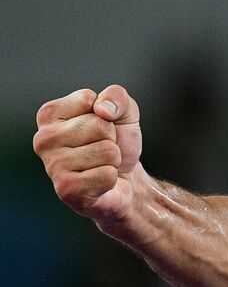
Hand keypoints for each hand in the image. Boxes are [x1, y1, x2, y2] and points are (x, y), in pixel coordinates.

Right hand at [33, 85, 143, 225]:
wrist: (125, 178)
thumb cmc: (118, 141)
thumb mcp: (124, 111)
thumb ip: (116, 96)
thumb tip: (102, 109)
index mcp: (49, 114)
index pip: (89, 99)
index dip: (107, 114)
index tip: (101, 127)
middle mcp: (43, 139)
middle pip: (100, 126)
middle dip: (112, 138)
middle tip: (103, 149)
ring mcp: (52, 166)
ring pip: (107, 151)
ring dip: (113, 159)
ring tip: (101, 165)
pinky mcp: (66, 190)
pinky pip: (107, 175)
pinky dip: (112, 178)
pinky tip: (100, 182)